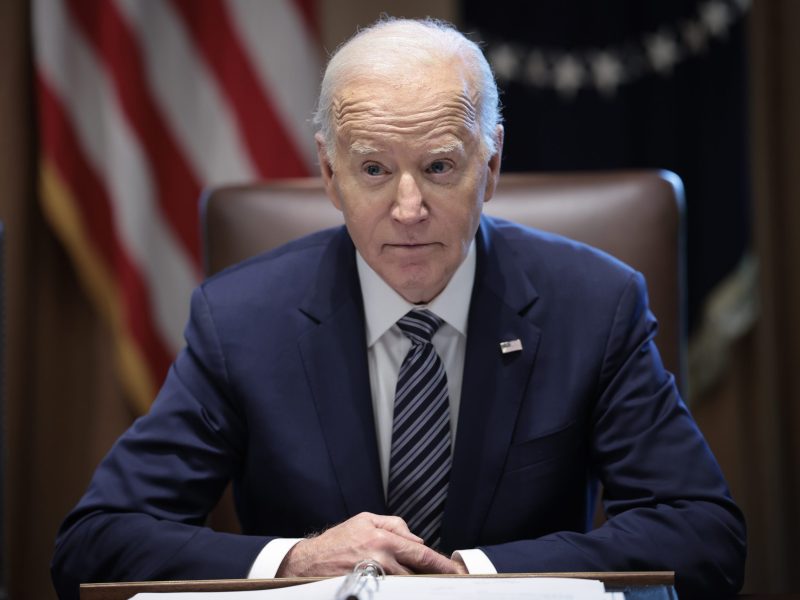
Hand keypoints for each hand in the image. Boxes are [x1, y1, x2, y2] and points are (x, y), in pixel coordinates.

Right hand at [275, 512, 460, 576]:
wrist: (308, 563)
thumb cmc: (336, 542)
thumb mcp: (364, 520)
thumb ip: (394, 525)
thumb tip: (417, 538)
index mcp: (383, 539)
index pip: (420, 553)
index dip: (441, 563)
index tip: (455, 570)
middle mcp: (381, 559)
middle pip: (417, 571)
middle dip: (434, 576)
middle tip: (450, 580)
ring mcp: (375, 578)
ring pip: (406, 582)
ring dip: (417, 582)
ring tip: (426, 583)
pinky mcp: (367, 590)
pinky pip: (392, 591)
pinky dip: (401, 588)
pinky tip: (404, 586)